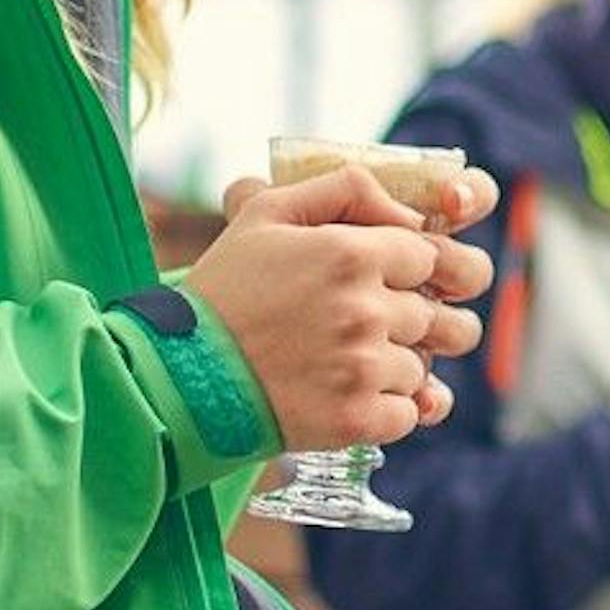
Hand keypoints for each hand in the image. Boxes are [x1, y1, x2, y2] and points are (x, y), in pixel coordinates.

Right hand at [182, 160, 495, 450]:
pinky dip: (384, 411)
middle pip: (431, 315)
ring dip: (390, 368)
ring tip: (338, 364)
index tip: (370, 283)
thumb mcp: (267, 214)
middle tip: (351, 329)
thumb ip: (345, 189)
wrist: (178, 377)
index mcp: (352, 254)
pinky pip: (408, 413)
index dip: (400, 270)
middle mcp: (366, 309)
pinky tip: (342, 397)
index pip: (426, 257)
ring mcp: (363, 368)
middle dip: (400, 321)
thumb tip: (410, 212)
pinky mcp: (356, 420)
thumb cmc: (223, 293)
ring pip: (420, 367)